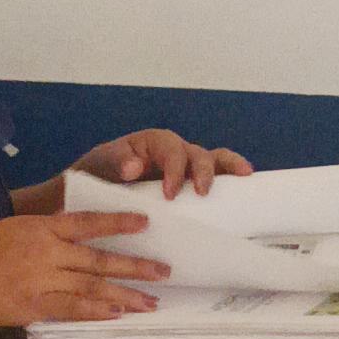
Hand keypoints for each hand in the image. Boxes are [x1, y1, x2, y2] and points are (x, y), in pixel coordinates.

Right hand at [0, 210, 171, 328]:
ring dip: (125, 295)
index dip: (118, 221)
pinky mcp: (34, 306)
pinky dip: (96, 312)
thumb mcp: (13, 229)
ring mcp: (42, 280)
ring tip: (151, 302)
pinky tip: (118, 315)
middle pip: (99, 259)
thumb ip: (44, 233)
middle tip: (163, 272)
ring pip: (92, 286)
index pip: (88, 222)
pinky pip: (72, 309)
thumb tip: (74, 236)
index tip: (145, 221)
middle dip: (135, 266)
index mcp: (41, 228)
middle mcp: (47, 252)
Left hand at [72, 129, 253, 199]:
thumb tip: (135, 166)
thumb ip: (114, 162)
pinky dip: (230, 178)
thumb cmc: (96, 176)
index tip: (169, 193)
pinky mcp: (191, 186)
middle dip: (203, 171)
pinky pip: (216, 178)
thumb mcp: (98, 165)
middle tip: (201, 193)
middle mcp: (173, 152)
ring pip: (214, 160)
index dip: (174, 169)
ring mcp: (186, 168)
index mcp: (152, 143)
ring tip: (244, 175)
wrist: (93, 195)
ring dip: (228, 167)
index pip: (170, 149)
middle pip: (197, 154)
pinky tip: (245, 186)